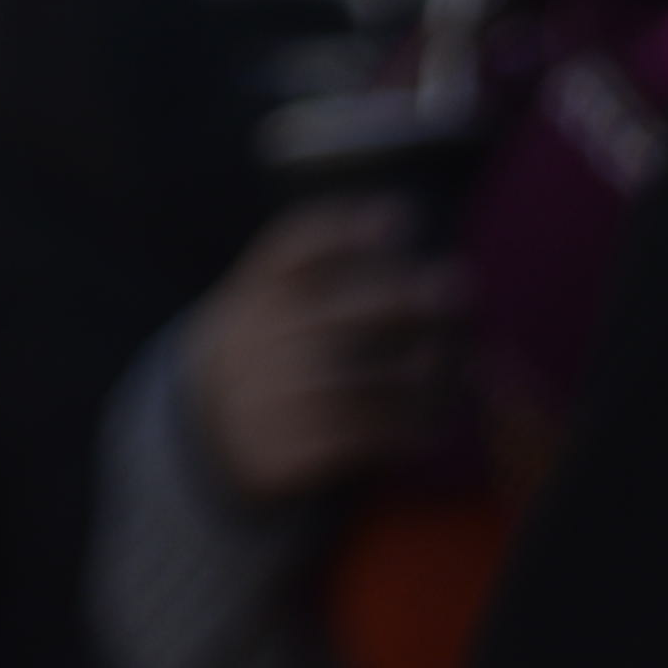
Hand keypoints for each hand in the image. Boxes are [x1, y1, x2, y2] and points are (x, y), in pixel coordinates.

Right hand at [183, 194, 463, 503]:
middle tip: (458, 287)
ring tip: (453, 364)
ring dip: (411, 374)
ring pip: (348, 384)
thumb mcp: (268, 299)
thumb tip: (400, 214)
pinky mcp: (283, 453)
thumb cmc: (270, 352)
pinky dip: (401, 430)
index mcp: (252, 297)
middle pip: (331, 316)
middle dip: (397, 300)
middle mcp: (255, 344)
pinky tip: (434, 424)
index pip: (288, 252)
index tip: (403, 216)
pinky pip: (353, 440)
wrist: (209, 431)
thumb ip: (319, 262)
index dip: (343, 231)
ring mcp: (265, 399)